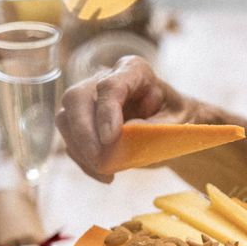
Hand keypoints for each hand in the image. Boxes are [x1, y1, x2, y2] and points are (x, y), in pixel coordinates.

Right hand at [55, 55, 193, 181]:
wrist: (173, 125)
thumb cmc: (177, 117)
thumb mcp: (180, 121)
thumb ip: (158, 125)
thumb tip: (127, 132)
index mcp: (134, 71)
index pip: (110, 85)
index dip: (106, 111)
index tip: (111, 139)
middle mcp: (105, 78)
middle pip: (76, 97)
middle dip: (83, 132)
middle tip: (99, 160)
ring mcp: (90, 98)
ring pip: (66, 118)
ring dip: (80, 149)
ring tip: (105, 171)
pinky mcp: (82, 119)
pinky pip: (71, 139)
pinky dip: (83, 160)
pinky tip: (104, 174)